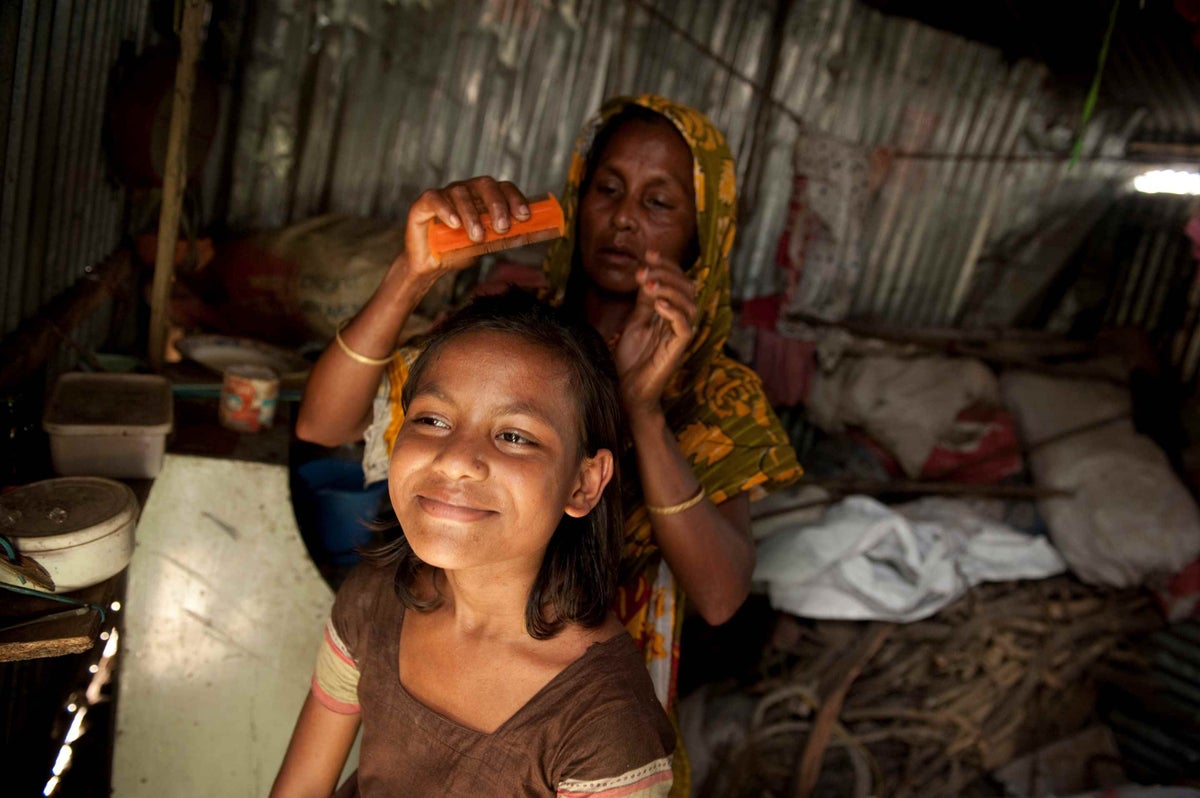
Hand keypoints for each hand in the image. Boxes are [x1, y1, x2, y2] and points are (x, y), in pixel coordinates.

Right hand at [400, 176, 530, 285]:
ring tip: (477, 237)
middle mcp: (466, 190)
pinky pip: (435, 199)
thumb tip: (527, 234)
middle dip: (497, 206)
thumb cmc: (460, 250)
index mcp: (484, 197)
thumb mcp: (486, 245)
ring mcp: (445, 194)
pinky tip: (455, 224)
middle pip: (485, 185)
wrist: (431, 264)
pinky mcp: (423, 204)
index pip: (503, 188)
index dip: (515, 199)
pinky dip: (446, 210)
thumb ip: (502, 236)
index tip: (524, 217)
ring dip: (472, 215)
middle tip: (502, 228)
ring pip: (460, 193)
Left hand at [613, 250, 697, 418]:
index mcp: (671, 313)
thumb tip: (647, 275)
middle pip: (688, 288)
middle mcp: (680, 322)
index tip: (649, 253)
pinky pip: (685, 327)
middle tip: (646, 269)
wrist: (626, 390)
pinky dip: (673, 312)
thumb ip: (645, 302)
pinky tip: (657, 305)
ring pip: (690, 304)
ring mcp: (680, 337)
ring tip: (648, 285)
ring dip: (669, 289)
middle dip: (668, 273)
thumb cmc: (630, 360)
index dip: (667, 266)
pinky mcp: (678, 350)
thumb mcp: (635, 323)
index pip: (678, 282)